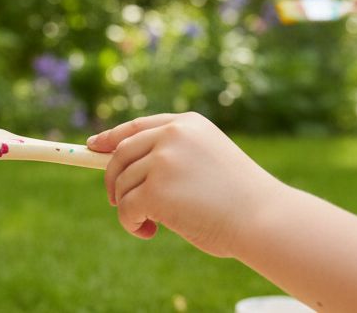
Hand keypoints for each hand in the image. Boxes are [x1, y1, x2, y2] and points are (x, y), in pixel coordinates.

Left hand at [87, 113, 272, 256]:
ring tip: (150, 225)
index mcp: (187, 124)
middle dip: (113, 181)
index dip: (111, 137)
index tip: (93, 146)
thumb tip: (126, 173)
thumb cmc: (238, 199)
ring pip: (121, 185)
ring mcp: (163, 160)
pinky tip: (150, 232)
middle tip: (117, 202)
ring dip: (127, 208)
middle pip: (120, 154)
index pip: (138, 126)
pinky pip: (126, 208)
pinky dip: (131, 224)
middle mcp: (172, 136)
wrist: (262, 219)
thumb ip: (172, 158)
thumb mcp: (205, 163)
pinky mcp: (156, 189)